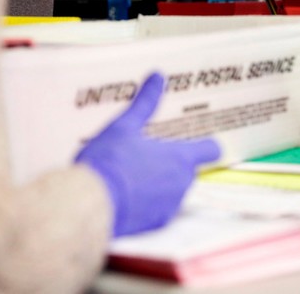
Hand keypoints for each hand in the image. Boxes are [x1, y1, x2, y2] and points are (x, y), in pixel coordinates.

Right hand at [75, 72, 220, 235]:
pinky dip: (147, 203)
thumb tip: (158, 76)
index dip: (207, 145)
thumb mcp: (124, 126)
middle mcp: (181, 183)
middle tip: (150, 155)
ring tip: (133, 174)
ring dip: (160, 184)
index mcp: (179, 157)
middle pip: (187, 170)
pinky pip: (157, 210)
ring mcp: (169, 207)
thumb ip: (145, 103)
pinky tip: (126, 196)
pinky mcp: (154, 224)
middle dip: (172, 164)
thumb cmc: (110, 161)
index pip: (209, 149)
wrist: (90, 204)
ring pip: (172, 191)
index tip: (203, 142)